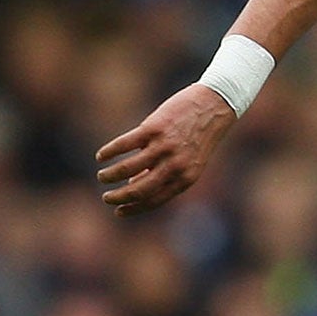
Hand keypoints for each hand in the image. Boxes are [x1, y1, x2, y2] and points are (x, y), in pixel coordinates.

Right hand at [96, 83, 236, 215]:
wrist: (215, 104)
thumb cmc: (199, 134)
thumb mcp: (191, 160)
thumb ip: (166, 174)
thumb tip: (134, 183)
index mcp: (186, 177)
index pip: (155, 200)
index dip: (134, 208)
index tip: (118, 211)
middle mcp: (176, 165)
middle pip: (139, 189)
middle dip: (119, 197)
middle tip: (106, 197)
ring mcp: (164, 146)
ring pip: (127, 168)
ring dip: (110, 176)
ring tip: (102, 176)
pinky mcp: (153, 128)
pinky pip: (124, 145)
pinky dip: (109, 152)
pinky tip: (101, 156)